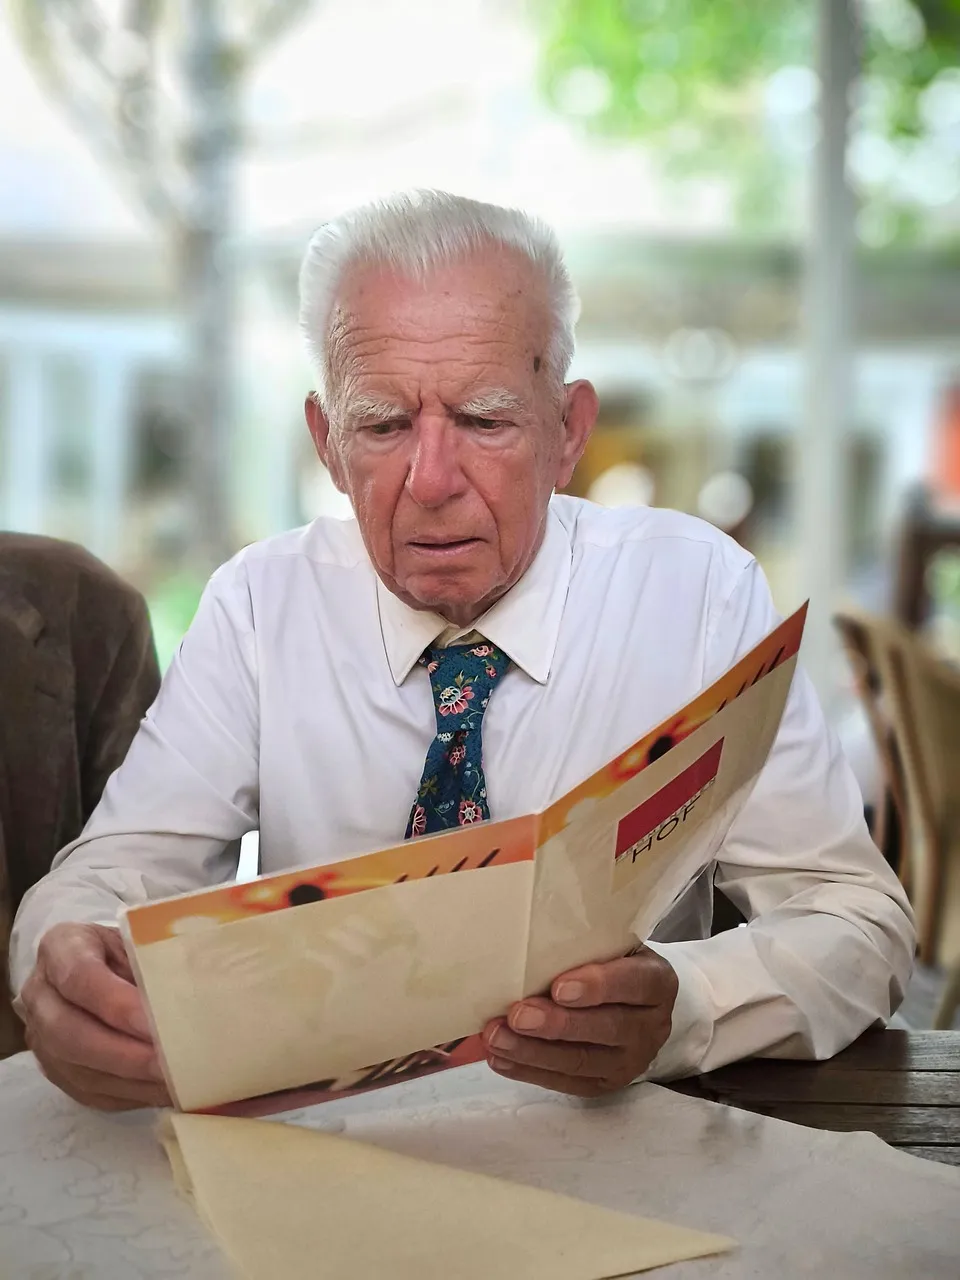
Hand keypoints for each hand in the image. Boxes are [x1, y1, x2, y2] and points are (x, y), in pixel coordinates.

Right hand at [20, 923, 170, 1110]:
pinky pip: (88, 1092)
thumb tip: (191, 997)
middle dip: (124, 1055)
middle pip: (70, 1034)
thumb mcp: (136, 939)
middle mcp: (40, 995)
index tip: (155, 1024)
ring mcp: (41, 1038)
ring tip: (173, 1084)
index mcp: (60, 948)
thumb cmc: (124, 948)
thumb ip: (152, 963)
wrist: (94, 963)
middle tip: (168, 1066)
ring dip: (129, 1081)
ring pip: (78, 1070)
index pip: (80, 978)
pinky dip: (128, 1095)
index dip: (117, 1005)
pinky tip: (161, 1092)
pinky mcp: (55, 1071)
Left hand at [481, 947, 677, 1096]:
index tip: (559, 987)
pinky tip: (501, 1058)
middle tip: (517, 1015)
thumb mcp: (612, 945)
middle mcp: (651, 1025)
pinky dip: (529, 1071)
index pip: (633, 984)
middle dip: (557, 1024)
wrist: (635, 1003)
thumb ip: (584, 945)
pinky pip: (567, 1081)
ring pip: (581, 1060)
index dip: (598, 986)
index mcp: (657, 982)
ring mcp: (630, 1060)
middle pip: (606, 1028)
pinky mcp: (605, 1084)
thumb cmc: (612, 962)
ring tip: (496, 1037)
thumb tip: (528, 940)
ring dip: (534, 1052)